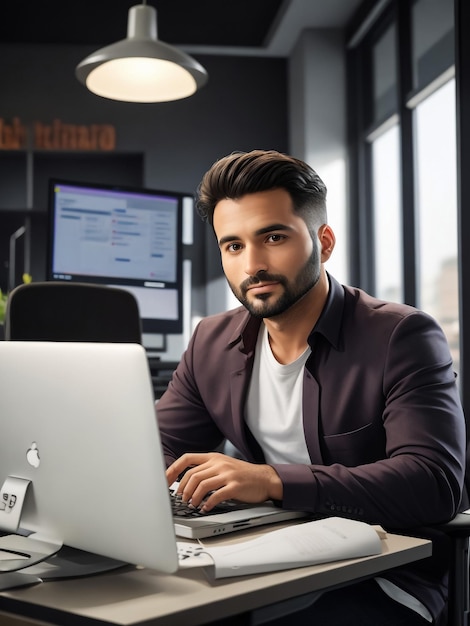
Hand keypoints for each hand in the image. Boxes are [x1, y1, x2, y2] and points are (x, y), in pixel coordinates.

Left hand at [166, 452, 282, 511]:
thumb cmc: (241, 474)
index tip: (165, 480)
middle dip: (183, 489)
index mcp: (213, 457)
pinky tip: (205, 508)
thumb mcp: (222, 465)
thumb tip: (185, 480)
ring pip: (201, 485)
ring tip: (191, 505)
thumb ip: (206, 469)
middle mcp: (219, 463)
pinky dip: (207, 504)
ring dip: (193, 497)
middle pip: (192, 475)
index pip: (187, 459)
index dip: (173, 469)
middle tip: (181, 499)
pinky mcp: (235, 486)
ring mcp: (227, 474)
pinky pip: (216, 496)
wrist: (264, 478)